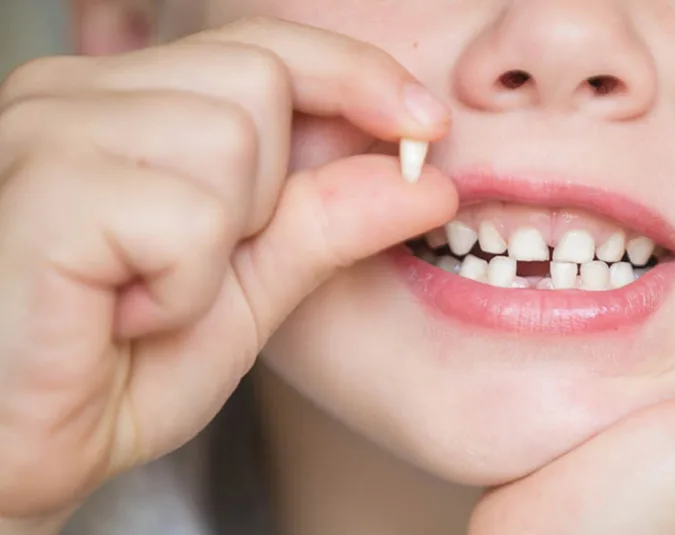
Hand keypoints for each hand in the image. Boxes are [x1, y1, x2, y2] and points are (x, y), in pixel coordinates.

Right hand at [0, 16, 455, 521]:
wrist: (19, 457)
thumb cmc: (118, 370)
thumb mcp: (248, 290)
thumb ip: (327, 222)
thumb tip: (429, 177)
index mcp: (124, 103)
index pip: (265, 47)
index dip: (356, 75)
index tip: (427, 125)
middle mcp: (76, 93)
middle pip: (259, 78)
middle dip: (269, 189)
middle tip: (195, 265)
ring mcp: (48, 130)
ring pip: (233, 137)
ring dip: (221, 244)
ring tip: (148, 295)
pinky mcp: (43, 191)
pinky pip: (191, 216)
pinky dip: (183, 287)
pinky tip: (120, 317)